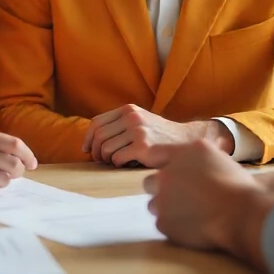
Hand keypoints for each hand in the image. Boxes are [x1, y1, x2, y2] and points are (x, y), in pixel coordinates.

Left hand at [82, 105, 231, 167]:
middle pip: (98, 136)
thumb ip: (121, 125)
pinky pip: (116, 158)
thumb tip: (93, 140)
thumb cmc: (161, 137)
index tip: (87, 149)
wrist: (187, 142)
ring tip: (116, 162)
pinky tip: (127, 164)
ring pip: (105, 148)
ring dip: (107, 159)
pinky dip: (118, 164)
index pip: (97, 122)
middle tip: (101, 160)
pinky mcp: (143, 147)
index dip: (88, 137)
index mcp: (129, 110)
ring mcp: (137, 131)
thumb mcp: (141, 122)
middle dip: (96, 151)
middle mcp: (132, 117)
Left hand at [143, 141, 273, 273]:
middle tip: (182, 195)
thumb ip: (199, 155)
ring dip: (166, 208)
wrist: (242, 214)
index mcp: (181, 154)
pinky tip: (192, 226)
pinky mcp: (164, 223)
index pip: (154, 153)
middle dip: (161, 188)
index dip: (160, 163)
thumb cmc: (238, 185)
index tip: (168, 171)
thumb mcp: (218, 157)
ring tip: (189, 213)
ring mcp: (162, 200)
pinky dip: (174, 226)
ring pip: (153, 204)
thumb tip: (201, 152)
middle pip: (149, 181)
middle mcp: (166, 174)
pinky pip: (162, 224)